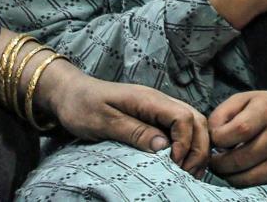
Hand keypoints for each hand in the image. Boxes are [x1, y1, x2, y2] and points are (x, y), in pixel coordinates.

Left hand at [41, 60, 209, 177]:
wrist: (69, 94)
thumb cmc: (81, 106)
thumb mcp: (103, 121)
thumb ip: (134, 131)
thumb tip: (164, 146)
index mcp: (148, 100)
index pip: (183, 117)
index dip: (185, 142)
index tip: (173, 163)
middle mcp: (159, 101)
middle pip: (196, 120)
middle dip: (198, 148)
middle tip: (186, 172)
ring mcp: (158, 109)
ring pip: (193, 123)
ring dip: (196, 147)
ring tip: (188, 172)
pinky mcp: (154, 117)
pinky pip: (181, 129)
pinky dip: (188, 146)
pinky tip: (181, 163)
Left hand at [208, 90, 266, 186]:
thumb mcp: (247, 98)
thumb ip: (224, 112)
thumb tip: (211, 134)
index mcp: (266, 110)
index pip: (237, 131)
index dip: (218, 140)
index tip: (214, 141)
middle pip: (241, 159)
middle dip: (220, 164)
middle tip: (214, 162)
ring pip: (252, 177)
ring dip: (232, 178)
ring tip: (226, 170)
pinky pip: (266, 185)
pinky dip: (250, 183)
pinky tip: (244, 173)